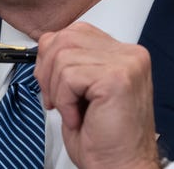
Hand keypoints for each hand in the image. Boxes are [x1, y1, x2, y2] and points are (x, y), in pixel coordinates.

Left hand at [35, 22, 159, 168]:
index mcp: (122, 54)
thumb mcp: (81, 91)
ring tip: (72, 111)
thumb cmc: (104, 141)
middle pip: (65, 37)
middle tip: (56, 100)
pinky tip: (79, 117)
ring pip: (63, 55)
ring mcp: (126, 63)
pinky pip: (69, 76)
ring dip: (56, 89)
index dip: (53, 58)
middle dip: (47, 71)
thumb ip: (70, 61)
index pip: (74, 32)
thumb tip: (45, 46)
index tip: (55, 87)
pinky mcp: (117, 78)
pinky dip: (64, 100)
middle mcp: (129, 54)